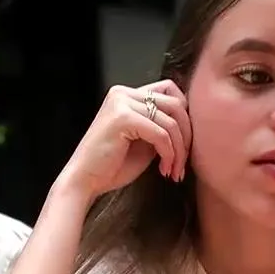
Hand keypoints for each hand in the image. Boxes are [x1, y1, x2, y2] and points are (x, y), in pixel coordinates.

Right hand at [57, 80, 190, 200]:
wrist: (84, 182)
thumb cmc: (112, 166)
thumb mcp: (144, 141)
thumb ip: (161, 126)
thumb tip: (190, 124)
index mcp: (127, 95)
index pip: (170, 91)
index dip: (184, 117)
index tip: (184, 145)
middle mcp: (123, 93)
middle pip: (176, 103)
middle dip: (186, 136)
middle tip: (183, 163)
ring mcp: (121, 103)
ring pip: (171, 120)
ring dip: (179, 150)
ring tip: (174, 170)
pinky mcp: (123, 118)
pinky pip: (161, 133)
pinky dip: (168, 154)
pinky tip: (164, 170)